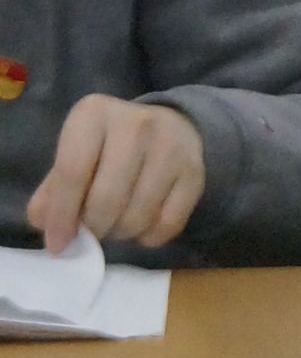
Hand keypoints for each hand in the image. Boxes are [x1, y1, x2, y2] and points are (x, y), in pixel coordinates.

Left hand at [26, 95, 206, 250]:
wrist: (168, 126)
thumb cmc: (107, 147)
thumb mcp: (73, 156)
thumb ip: (52, 193)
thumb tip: (48, 226)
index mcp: (94, 114)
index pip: (72, 172)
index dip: (62, 216)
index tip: (58, 244)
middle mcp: (136, 123)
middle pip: (106, 199)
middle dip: (95, 227)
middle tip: (93, 230)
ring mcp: (171, 145)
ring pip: (138, 216)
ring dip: (122, 233)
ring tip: (117, 223)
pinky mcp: (195, 170)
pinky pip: (169, 223)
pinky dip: (150, 236)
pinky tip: (143, 224)